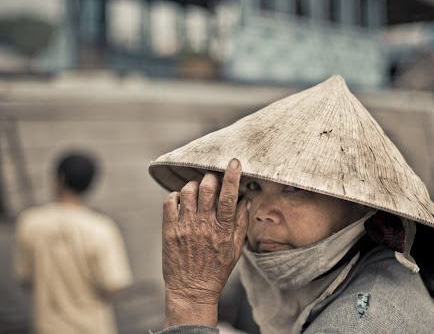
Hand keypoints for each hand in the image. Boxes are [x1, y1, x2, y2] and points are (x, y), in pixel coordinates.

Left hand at [162, 158, 248, 326]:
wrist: (192, 290)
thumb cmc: (217, 269)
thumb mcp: (236, 249)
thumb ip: (241, 222)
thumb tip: (245, 199)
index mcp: (223, 230)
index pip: (229, 197)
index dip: (232, 176)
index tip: (234, 162)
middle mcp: (204, 226)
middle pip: (206, 188)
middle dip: (210, 178)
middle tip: (211, 181)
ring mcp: (185, 228)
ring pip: (187, 191)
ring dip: (193, 186)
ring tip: (196, 192)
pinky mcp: (169, 231)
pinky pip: (169, 202)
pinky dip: (175, 196)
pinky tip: (181, 202)